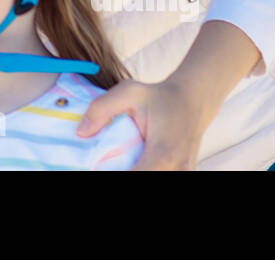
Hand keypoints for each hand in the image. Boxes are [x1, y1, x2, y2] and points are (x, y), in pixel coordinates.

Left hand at [76, 78, 206, 169]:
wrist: (194, 100)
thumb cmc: (159, 96)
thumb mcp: (129, 91)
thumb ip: (101, 109)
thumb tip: (80, 133)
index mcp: (162, 154)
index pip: (133, 178)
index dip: (110, 175)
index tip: (95, 167)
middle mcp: (176, 170)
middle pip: (143, 183)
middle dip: (120, 174)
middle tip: (103, 163)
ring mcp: (183, 174)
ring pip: (152, 181)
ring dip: (132, 172)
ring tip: (118, 161)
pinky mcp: (183, 175)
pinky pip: (159, 176)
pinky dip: (143, 170)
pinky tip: (131, 163)